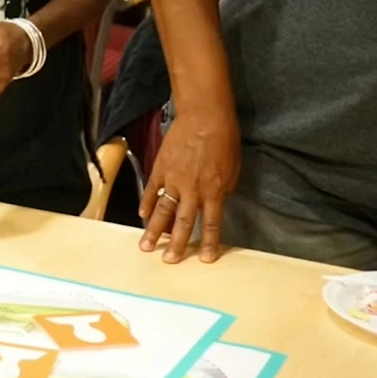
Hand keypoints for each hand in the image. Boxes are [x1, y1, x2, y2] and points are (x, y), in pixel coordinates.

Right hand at [138, 107, 240, 263]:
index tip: (205, 259)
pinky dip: (147, 203)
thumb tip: (214, 202)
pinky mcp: (161, 168)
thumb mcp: (233, 169)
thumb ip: (223, 190)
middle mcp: (192, 190)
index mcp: (214, 191)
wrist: (204, 116)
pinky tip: (143, 215)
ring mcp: (173, 180)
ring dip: (153, 230)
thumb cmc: (224, 140)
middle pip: (182, 223)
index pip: (211, 223)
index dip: (208, 242)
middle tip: (169, 261)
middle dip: (176, 244)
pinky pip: (152, 190)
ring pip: (162, 210)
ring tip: (146, 246)